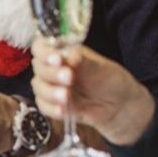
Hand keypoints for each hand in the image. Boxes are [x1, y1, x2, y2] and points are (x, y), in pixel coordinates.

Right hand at [30, 40, 154, 145]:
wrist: (119, 107)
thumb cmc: (110, 81)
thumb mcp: (100, 69)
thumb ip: (84, 62)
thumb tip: (71, 55)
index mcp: (62, 52)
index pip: (42, 46)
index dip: (45, 52)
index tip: (57, 60)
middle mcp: (53, 67)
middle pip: (38, 66)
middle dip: (51, 73)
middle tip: (69, 78)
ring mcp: (51, 85)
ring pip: (38, 87)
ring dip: (50, 92)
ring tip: (66, 98)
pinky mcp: (52, 103)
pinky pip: (42, 105)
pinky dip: (51, 108)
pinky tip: (63, 111)